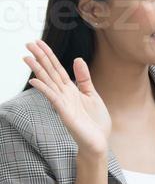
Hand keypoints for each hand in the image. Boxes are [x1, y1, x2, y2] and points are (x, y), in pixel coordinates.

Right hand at [23, 41, 110, 155]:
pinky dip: (44, 89)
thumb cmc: (94, 121)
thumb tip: (77, 58)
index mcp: (70, 89)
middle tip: (28, 43)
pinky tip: (34, 80)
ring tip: (27, 57)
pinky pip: (53, 98)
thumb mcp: (92, 94)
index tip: (38, 42)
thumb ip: (84, 78)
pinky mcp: (64, 113)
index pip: (57, 69)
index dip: (49, 55)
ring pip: (48, 82)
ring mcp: (62, 103)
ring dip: (38, 70)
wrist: (98, 141)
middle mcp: (63, 94)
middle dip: (40, 57)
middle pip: (50, 72)